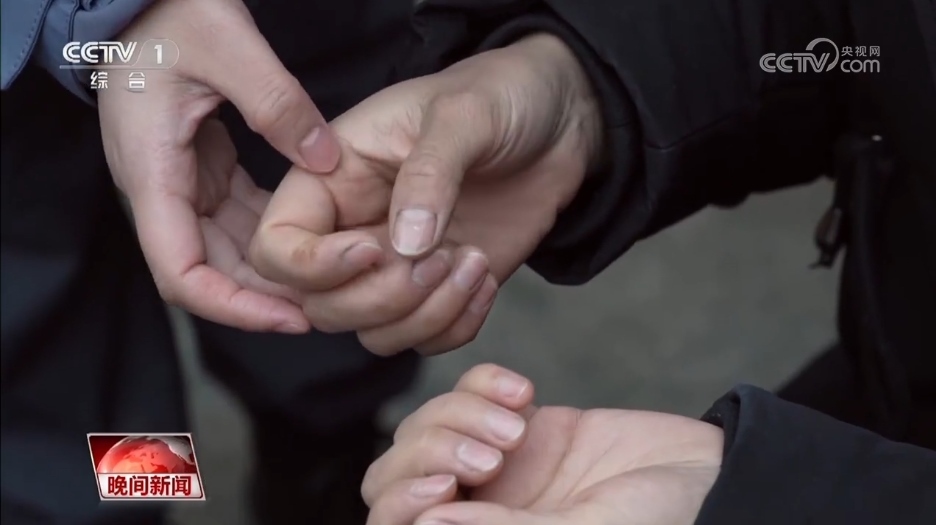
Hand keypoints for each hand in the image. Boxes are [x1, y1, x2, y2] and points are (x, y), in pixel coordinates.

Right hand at [98, 0, 341, 332]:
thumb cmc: (168, 15)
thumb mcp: (225, 45)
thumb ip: (275, 102)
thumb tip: (326, 160)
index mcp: (153, 174)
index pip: (181, 273)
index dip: (234, 308)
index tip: (292, 317)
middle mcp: (162, 191)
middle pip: (210, 273)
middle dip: (266, 298)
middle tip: (333, 305)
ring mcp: (181, 184)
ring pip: (227, 252)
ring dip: (273, 271)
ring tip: (333, 280)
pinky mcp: (201, 172)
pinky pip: (238, 220)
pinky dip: (273, 237)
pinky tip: (318, 240)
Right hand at [249, 33, 603, 352]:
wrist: (561, 122)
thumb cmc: (503, 96)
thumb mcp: (464, 114)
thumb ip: (429, 173)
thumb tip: (404, 245)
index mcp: (334, 176)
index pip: (276, 245)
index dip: (310, 266)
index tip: (377, 248)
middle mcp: (353, 227)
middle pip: (320, 305)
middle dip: (381, 299)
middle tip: (440, 259)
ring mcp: (397, 264)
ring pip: (372, 332)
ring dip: (424, 316)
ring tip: (473, 264)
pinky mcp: (440, 288)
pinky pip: (425, 339)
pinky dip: (455, 328)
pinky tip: (486, 280)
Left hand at [362, 364, 722, 524]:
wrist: (712, 478)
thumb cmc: (661, 523)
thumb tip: (427, 521)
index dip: (403, 502)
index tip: (447, 485)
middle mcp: (481, 510)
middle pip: (396, 474)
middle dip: (429, 450)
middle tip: (493, 452)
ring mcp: (499, 465)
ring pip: (428, 426)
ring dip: (461, 414)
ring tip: (520, 422)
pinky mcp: (524, 422)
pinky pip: (471, 390)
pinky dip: (484, 383)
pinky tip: (527, 393)